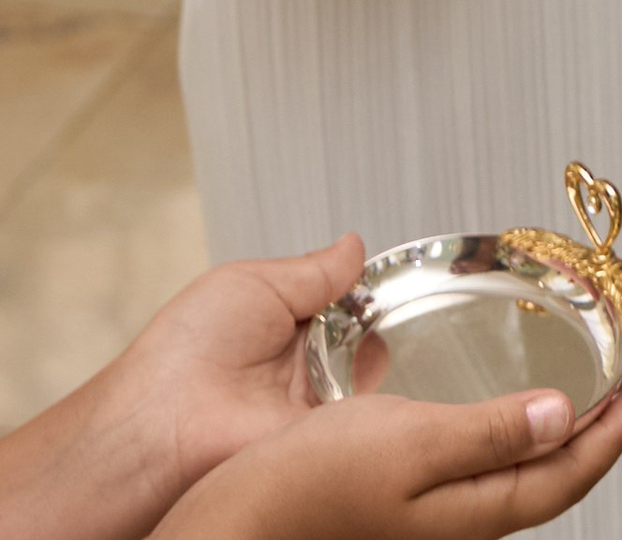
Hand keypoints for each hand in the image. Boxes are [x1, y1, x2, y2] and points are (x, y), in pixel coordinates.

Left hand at [0, 235, 368, 539]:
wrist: (163, 419)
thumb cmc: (190, 347)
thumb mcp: (256, 283)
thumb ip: (314, 271)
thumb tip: (355, 247)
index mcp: (284, 326)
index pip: (345, 306)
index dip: (367, 292)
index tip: (389, 278)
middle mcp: (301, 368)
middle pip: (366, 341)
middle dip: (379, 323)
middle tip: (374, 316)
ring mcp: (310, 408)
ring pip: (368, 379)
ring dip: (373, 358)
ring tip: (365, 345)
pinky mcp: (315, 444)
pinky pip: (360, 422)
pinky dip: (368, 402)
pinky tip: (363, 381)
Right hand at [151, 385, 621, 538]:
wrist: (235, 522)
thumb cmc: (307, 484)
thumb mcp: (410, 442)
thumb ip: (490, 431)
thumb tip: (566, 417)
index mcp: (467, 515)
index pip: (563, 480)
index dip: (611, 437)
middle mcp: (453, 528)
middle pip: (543, 486)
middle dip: (590, 439)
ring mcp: (425, 524)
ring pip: (509, 485)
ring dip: (549, 441)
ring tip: (575, 400)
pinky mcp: (397, 511)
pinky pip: (474, 480)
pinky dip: (504, 445)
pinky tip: (494, 423)